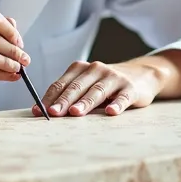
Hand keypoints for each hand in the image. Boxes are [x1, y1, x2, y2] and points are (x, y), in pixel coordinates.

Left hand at [38, 59, 163, 116]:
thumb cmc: (106, 84)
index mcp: (80, 68)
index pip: (61, 84)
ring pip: (97, 91)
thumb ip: (69, 94)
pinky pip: (122, 97)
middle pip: (77, 87)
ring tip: (76, 113)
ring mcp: (114, 77)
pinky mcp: (130, 88)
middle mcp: (96, 69)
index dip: (49, 98)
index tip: (38, 111)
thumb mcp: (87, 84)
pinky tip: (110, 112)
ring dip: (85, 102)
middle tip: (53, 113)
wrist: (141, 74)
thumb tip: (44, 111)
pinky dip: (116, 104)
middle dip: (64, 101)